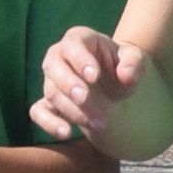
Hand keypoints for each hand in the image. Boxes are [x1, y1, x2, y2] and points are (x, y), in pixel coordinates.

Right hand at [35, 26, 152, 145]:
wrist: (113, 83)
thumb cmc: (120, 65)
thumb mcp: (134, 60)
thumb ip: (132, 64)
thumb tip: (126, 76)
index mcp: (79, 40)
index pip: (72, 44)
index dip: (80, 59)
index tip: (94, 76)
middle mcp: (59, 56)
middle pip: (53, 67)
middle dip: (69, 85)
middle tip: (84, 98)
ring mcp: (51, 80)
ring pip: (51, 92)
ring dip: (73, 109)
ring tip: (100, 123)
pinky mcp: (48, 102)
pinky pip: (38, 112)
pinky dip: (48, 123)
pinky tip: (66, 133)